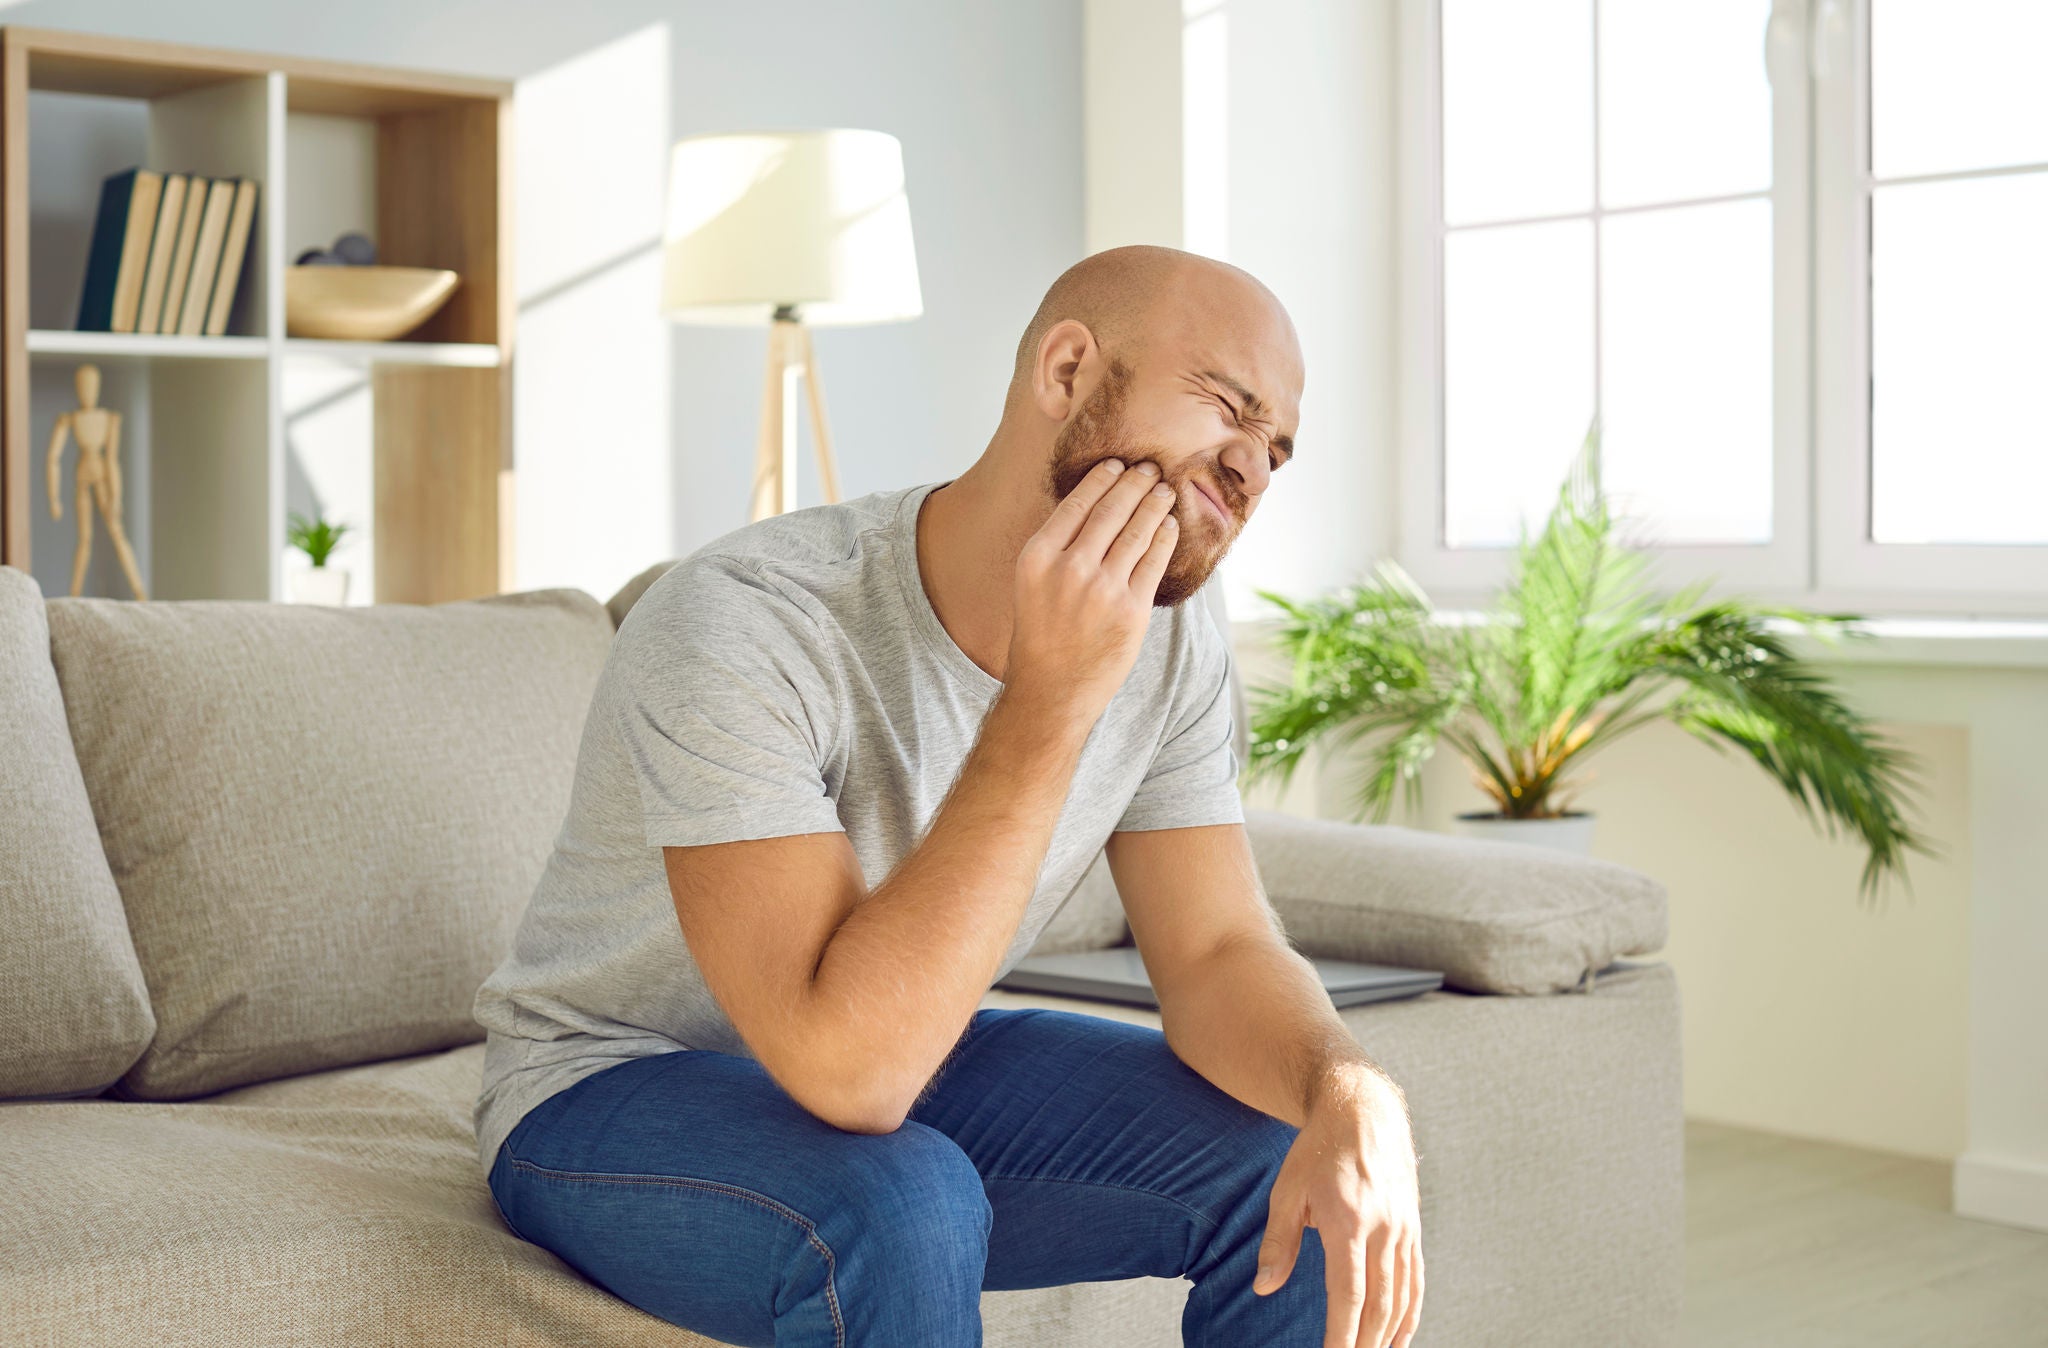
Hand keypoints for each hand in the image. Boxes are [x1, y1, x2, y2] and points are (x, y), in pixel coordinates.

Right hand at [1005, 457, 1177, 715]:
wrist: (1051, 691)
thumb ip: (1057, 548)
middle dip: (1134, 482)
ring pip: (1138, 530)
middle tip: (1149, 468)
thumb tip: (1094, 504)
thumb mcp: (1031, 584)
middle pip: (1111, 510)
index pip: (1076, 502)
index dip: (1101, 478)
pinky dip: (1165, 536)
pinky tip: (1169, 524)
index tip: (1116, 464)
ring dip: (1155, 503)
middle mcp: (1069, 568)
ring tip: (1164, 490)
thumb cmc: (1041, 635)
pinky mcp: (1132, 610)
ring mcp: (1103, 589)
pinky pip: (1155, 560)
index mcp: (1037, 557)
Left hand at [1255, 1071, 1423, 1347]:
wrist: (1363, 1111)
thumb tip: (1263, 1288)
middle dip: (1365, 1345)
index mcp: (1348, 1220)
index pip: (1348, 1294)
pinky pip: (1415, 1281)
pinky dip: (1409, 1315)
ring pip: (1401, 1297)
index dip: (1341, 1334)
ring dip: (1388, 1337)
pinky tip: (1399, 1339)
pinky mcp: (1412, 1228)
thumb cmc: (1317, 1150)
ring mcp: (1403, 1229)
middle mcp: (1383, 1228)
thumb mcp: (1287, 1190)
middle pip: (1378, 1304)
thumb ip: (1278, 1242)